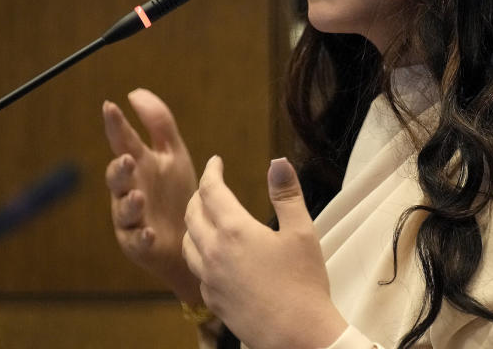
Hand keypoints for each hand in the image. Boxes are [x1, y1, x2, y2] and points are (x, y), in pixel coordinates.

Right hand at [103, 89, 200, 303]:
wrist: (189, 236)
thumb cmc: (176, 191)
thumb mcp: (172, 153)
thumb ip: (158, 122)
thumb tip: (134, 92)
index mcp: (139, 166)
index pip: (124, 142)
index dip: (116, 125)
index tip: (110, 106)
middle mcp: (130, 190)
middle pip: (118, 178)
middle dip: (120, 169)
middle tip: (127, 159)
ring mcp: (132, 219)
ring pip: (124, 210)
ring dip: (130, 203)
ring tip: (138, 196)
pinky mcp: (140, 244)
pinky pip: (138, 242)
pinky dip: (142, 238)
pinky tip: (149, 232)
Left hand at [183, 157, 347, 348]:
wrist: (296, 335)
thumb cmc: (303, 282)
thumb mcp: (302, 231)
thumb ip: (287, 194)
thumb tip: (278, 161)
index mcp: (234, 231)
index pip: (211, 191)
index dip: (212, 171)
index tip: (216, 161)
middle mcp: (213, 252)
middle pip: (192, 214)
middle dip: (200, 194)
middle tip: (212, 185)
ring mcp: (209, 278)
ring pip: (188, 242)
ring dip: (194, 222)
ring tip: (207, 216)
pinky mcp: (212, 299)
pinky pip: (196, 267)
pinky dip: (200, 250)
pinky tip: (215, 253)